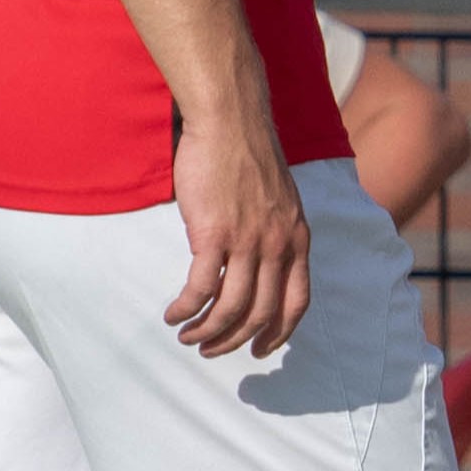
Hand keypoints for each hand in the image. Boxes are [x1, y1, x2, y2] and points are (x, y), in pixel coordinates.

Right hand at [163, 103, 314, 362]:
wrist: (231, 120)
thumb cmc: (247, 155)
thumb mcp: (278, 201)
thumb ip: (272, 234)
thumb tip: (253, 265)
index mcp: (297, 239)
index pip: (297, 302)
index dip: (279, 333)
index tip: (261, 349)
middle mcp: (278, 246)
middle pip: (261, 313)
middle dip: (235, 340)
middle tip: (211, 349)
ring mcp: (248, 242)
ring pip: (230, 308)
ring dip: (207, 331)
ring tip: (187, 336)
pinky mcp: (214, 234)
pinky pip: (201, 288)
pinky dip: (186, 308)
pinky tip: (173, 313)